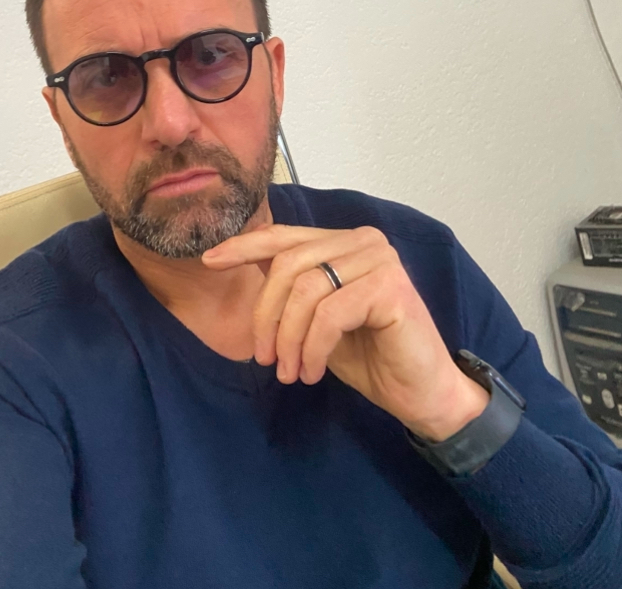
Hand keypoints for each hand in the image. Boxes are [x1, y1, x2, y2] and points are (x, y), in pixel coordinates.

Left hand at [201, 224, 488, 441]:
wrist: (420, 393)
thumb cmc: (368, 355)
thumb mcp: (314, 318)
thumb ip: (291, 287)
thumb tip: (240, 257)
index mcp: (344, 242)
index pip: (284, 236)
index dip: (243, 247)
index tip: (209, 261)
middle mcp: (364, 241)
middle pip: (288, 263)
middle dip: (266, 314)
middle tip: (265, 359)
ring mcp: (380, 260)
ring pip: (305, 289)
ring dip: (288, 338)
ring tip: (288, 372)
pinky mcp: (390, 288)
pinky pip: (329, 313)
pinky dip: (311, 347)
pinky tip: (311, 372)